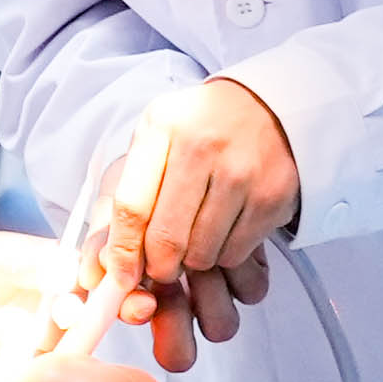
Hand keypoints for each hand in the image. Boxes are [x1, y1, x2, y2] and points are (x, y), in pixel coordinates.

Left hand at [60, 80, 296, 369]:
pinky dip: (223, 254)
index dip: (122, 251)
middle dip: (159, 267)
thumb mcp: (157, 133)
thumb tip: (110, 255)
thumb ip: (131, 184)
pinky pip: (234, 253)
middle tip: (161, 267)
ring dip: (193, 260)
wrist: (269, 106)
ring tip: (196, 237)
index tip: (121, 275)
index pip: (132, 206)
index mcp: (163, 129)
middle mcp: (202, 149)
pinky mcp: (271, 197)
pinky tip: (224, 229)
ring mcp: (241, 174)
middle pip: (167, 240)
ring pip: (202, 254)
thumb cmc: (200, 127)